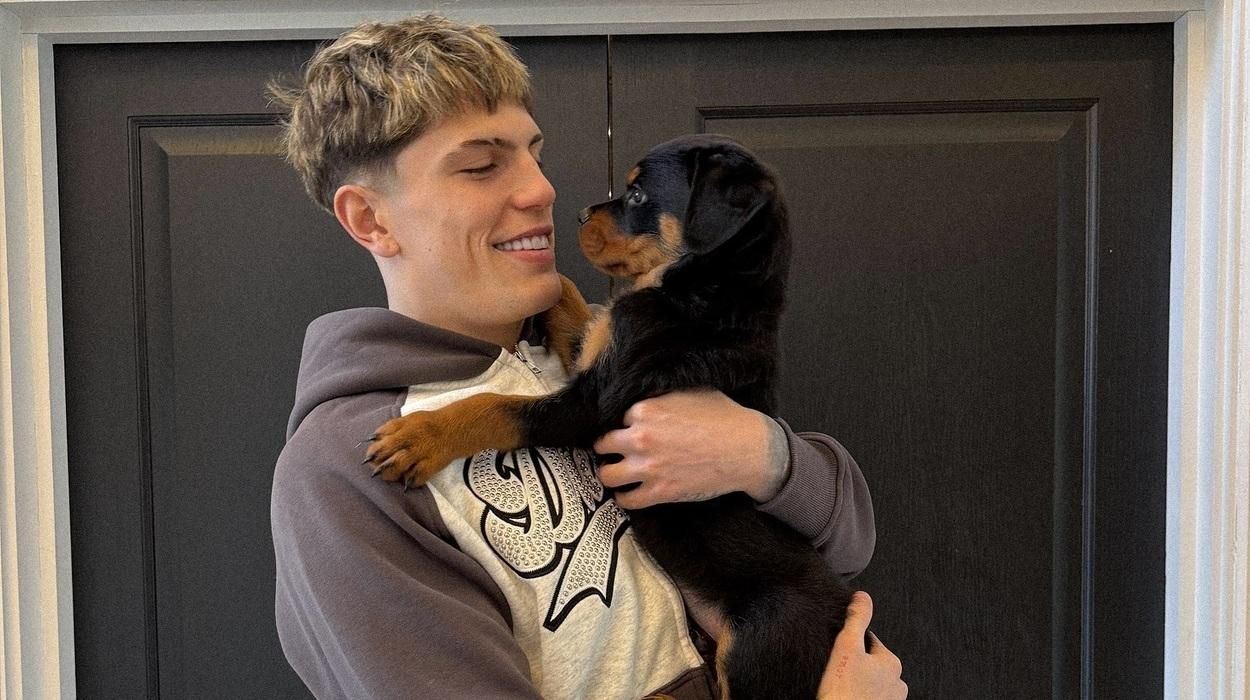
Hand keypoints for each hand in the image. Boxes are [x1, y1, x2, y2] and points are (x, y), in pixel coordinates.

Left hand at [592, 389, 788, 509]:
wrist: (747, 449)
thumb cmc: (724, 417)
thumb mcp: (691, 391)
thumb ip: (662, 395)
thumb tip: (648, 396)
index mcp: (645, 410)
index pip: (615, 418)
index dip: (623, 425)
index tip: (627, 431)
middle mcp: (640, 438)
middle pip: (603, 445)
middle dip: (608, 448)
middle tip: (615, 452)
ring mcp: (649, 467)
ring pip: (607, 475)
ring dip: (610, 473)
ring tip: (617, 472)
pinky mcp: (660, 492)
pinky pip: (627, 500)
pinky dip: (624, 497)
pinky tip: (628, 492)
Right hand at [818, 592, 906, 699]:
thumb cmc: (842, 692)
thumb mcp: (846, 647)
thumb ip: (856, 619)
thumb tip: (863, 596)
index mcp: (891, 663)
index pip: (870, 643)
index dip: (851, 645)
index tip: (839, 653)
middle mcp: (898, 684)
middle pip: (872, 666)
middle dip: (857, 667)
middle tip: (837, 672)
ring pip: (872, 685)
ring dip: (859, 685)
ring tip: (841, 687)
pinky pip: (870, 699)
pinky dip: (860, 698)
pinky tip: (847, 697)